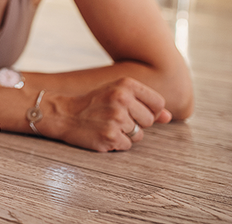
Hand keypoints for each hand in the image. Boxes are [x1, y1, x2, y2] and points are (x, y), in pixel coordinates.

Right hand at [48, 77, 171, 151]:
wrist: (62, 114)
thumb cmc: (93, 104)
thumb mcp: (117, 95)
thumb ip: (145, 104)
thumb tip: (169, 117)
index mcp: (126, 84)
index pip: (158, 103)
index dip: (149, 111)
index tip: (133, 110)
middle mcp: (122, 99)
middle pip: (149, 121)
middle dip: (135, 124)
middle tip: (113, 117)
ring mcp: (116, 118)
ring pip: (139, 135)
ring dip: (125, 134)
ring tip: (106, 125)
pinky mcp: (110, 136)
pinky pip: (126, 145)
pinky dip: (116, 143)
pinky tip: (102, 133)